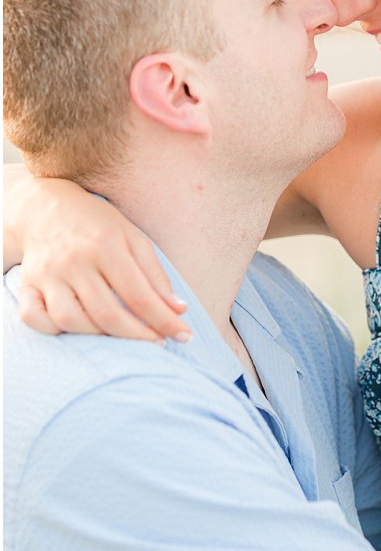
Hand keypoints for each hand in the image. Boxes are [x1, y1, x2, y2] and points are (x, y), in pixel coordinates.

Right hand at [9, 178, 187, 341]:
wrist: (45, 208)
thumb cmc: (98, 225)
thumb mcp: (134, 239)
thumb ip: (155, 275)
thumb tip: (178, 309)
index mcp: (105, 246)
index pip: (139, 295)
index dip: (163, 320)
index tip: (184, 335)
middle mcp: (73, 262)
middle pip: (107, 313)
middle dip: (138, 335)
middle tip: (157, 341)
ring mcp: (47, 274)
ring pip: (71, 320)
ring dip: (101, 336)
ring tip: (122, 334)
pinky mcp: (26, 284)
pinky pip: (34, 318)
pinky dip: (55, 330)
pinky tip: (80, 328)